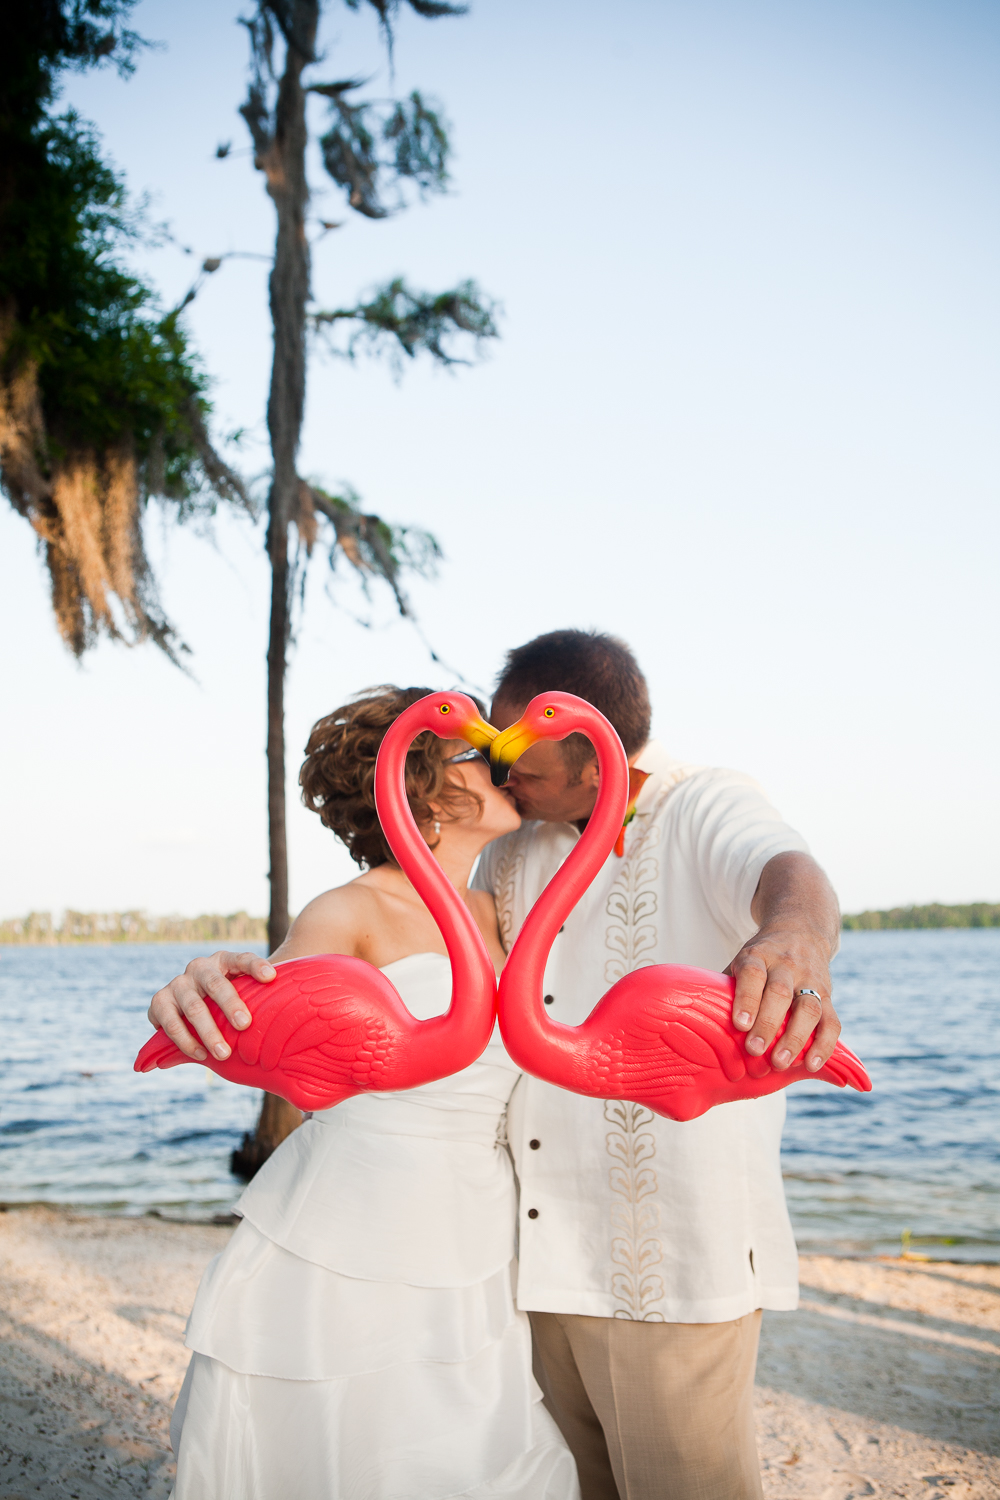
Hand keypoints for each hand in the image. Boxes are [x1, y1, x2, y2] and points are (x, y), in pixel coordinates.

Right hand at [146, 950, 275, 1061]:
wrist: (188, 1005)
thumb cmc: (227, 1002)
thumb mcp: (243, 995)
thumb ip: (260, 1000)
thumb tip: (296, 1019)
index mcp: (224, 961)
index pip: (243, 959)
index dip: (256, 966)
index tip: (271, 977)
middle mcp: (199, 967)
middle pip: (216, 983)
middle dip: (231, 1004)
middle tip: (245, 1025)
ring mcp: (177, 984)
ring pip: (193, 1007)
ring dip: (208, 1032)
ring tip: (224, 1054)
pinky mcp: (159, 1002)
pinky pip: (171, 1023)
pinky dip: (185, 1041)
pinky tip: (201, 1055)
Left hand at [727, 851, 842, 1071]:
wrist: (801, 929)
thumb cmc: (760, 957)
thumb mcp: (740, 959)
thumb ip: (724, 986)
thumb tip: (693, 1020)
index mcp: (758, 955)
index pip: (752, 973)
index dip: (746, 998)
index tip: (739, 1023)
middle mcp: (786, 965)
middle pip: (779, 993)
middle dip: (767, 1024)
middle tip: (754, 1051)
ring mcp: (810, 980)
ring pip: (809, 1008)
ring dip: (795, 1038)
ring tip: (780, 1063)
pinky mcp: (829, 995)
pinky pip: (832, 1021)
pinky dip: (824, 1044)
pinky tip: (812, 1064)